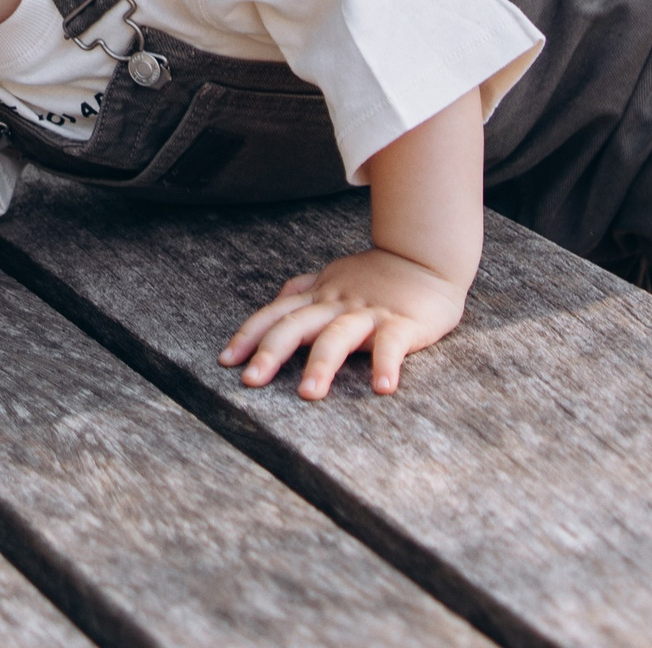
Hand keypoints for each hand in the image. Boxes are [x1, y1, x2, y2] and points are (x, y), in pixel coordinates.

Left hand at [219, 247, 468, 400]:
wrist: (426, 256)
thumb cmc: (376, 274)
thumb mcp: (334, 277)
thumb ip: (305, 289)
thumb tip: (277, 301)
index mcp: (320, 295)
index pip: (277, 314)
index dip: (250, 334)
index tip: (226, 360)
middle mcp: (338, 303)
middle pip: (299, 325)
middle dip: (272, 352)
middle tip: (251, 381)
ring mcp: (369, 312)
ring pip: (339, 335)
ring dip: (322, 363)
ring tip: (308, 394)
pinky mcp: (403, 322)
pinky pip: (393, 343)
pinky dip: (387, 364)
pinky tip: (383, 387)